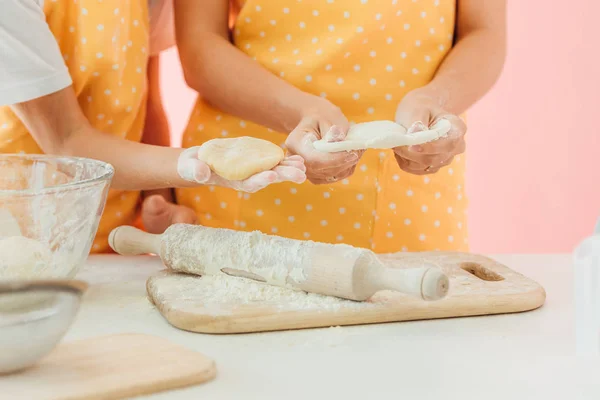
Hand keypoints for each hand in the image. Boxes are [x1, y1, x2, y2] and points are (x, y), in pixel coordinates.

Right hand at [177, 148, 305, 192]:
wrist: (200, 162)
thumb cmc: (194, 167)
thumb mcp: (192, 168)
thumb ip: (196, 171)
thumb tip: (201, 173)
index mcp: (233, 181)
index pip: (249, 182)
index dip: (260, 179)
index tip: (271, 175)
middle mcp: (247, 177)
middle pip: (268, 177)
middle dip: (284, 176)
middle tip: (300, 174)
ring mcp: (253, 169)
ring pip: (275, 170)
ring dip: (290, 168)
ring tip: (304, 165)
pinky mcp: (256, 160)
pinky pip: (274, 161)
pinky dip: (286, 160)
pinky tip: (299, 157)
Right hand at [285, 98, 361, 183]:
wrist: (316, 123)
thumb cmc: (321, 117)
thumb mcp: (327, 117)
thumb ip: (333, 130)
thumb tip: (339, 140)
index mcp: (295, 143)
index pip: (314, 159)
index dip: (334, 159)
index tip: (352, 153)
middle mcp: (297, 161)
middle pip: (322, 170)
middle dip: (344, 162)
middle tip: (359, 150)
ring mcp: (306, 171)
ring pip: (330, 176)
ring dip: (347, 165)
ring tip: (357, 150)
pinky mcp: (317, 177)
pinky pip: (334, 177)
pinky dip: (346, 168)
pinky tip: (352, 156)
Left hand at [394, 91, 466, 174]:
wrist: (420, 112)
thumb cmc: (420, 107)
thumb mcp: (418, 108)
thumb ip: (417, 122)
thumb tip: (414, 132)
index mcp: (458, 129)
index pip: (448, 144)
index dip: (430, 148)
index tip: (412, 146)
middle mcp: (456, 147)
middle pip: (435, 159)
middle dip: (412, 154)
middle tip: (396, 144)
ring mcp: (445, 159)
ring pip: (424, 166)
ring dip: (406, 157)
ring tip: (397, 143)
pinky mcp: (432, 166)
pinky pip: (415, 170)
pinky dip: (405, 161)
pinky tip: (400, 150)